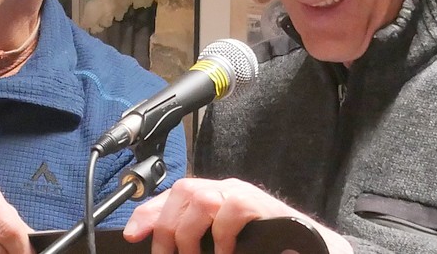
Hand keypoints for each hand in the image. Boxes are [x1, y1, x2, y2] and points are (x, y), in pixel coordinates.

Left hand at [122, 177, 352, 253]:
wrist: (304, 245)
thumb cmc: (261, 246)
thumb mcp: (219, 243)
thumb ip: (197, 241)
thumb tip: (164, 249)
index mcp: (210, 197)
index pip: (171, 195)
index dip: (147, 212)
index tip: (131, 235)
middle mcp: (222, 189)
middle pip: (181, 192)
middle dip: (165, 228)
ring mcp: (239, 194)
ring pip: (199, 198)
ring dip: (189, 234)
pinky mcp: (255, 203)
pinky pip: (227, 212)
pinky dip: (220, 239)